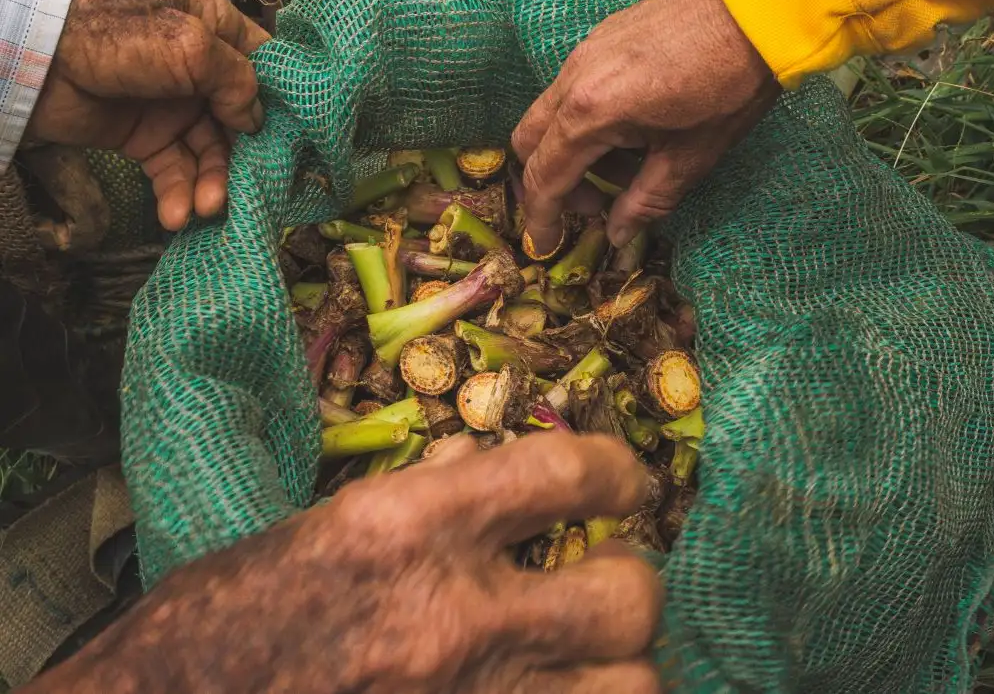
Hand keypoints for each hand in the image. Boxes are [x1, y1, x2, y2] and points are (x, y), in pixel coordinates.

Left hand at [25, 0, 269, 230]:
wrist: (35, 62)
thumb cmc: (117, 40)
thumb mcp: (191, 47)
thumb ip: (237, 81)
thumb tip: (256, 122)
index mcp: (215, 24)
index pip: (265, 64)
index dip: (284, 101)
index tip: (301, 138)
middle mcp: (199, 65)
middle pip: (242, 119)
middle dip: (246, 158)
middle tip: (254, 191)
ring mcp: (173, 103)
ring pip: (211, 152)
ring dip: (212, 184)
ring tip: (205, 209)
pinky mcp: (145, 136)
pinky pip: (174, 170)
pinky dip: (179, 194)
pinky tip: (177, 215)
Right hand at [28, 433, 661, 693]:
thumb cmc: (224, 626)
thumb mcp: (318, 534)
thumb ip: (420, 496)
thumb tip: (485, 460)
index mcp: (405, 528)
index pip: (562, 473)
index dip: (618, 471)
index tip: (625, 484)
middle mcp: (450, 615)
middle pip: (627, 597)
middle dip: (631, 585)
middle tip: (608, 583)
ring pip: (632, 690)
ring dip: (622, 670)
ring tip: (593, 659)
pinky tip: (551, 692)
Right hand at [512, 0, 779, 251]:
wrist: (759, 6)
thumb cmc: (729, 86)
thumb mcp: (690, 157)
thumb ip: (644, 201)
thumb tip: (617, 234)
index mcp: (590, 114)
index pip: (544, 177)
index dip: (541, 219)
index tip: (544, 246)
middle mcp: (573, 78)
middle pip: (529, 142)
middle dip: (551, 181)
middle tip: (595, 202)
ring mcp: (584, 51)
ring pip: (550, 113)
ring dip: (573, 150)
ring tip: (628, 162)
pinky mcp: (602, 36)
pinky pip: (572, 87)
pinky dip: (587, 119)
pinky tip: (634, 125)